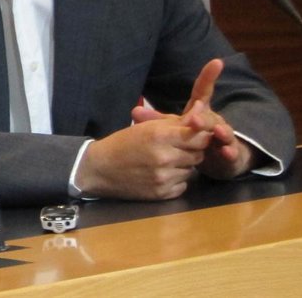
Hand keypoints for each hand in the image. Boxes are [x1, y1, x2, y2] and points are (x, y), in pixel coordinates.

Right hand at [75, 116, 211, 199]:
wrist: (100, 168)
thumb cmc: (123, 143)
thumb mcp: (147, 127)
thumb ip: (176, 121)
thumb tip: (202, 107)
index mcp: (160, 136)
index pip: (200, 136)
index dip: (201, 135)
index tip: (194, 134)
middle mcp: (165, 157)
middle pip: (199, 153)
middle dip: (192, 150)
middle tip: (177, 147)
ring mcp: (164, 177)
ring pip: (192, 170)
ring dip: (183, 165)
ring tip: (166, 161)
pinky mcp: (162, 193)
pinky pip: (183, 185)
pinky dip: (177, 179)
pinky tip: (161, 174)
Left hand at [131, 58, 253, 179]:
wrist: (217, 158)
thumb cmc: (194, 139)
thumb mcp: (175, 128)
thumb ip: (157, 121)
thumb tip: (134, 111)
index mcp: (201, 111)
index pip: (203, 91)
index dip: (208, 76)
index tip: (217, 62)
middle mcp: (215, 121)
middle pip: (209, 116)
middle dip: (203, 118)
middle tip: (194, 119)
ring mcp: (226, 136)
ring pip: (224, 132)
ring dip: (221, 131)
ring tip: (217, 132)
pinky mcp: (233, 152)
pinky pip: (233, 151)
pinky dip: (230, 152)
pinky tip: (226, 152)